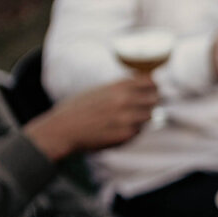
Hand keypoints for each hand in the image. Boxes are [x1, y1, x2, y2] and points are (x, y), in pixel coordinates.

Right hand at [24, 76, 157, 160]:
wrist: (63, 129)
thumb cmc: (78, 108)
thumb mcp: (99, 90)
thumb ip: (119, 88)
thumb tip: (140, 85)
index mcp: (118, 86)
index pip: (150, 81)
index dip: (153, 85)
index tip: (152, 89)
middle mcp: (124, 100)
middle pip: (154, 99)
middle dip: (151, 102)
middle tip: (143, 106)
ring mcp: (127, 118)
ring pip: (149, 116)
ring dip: (142, 117)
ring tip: (128, 119)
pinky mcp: (125, 135)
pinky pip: (138, 131)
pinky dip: (133, 130)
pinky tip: (118, 129)